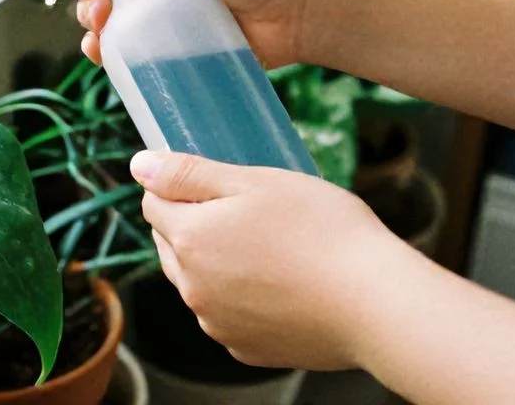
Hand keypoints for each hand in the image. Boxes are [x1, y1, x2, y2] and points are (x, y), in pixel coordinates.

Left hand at [130, 150, 420, 371]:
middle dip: (194, 224)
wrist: (375, 303)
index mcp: (189, 239)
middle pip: (171, 245)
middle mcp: (192, 288)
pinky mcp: (246, 348)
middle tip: (248, 211)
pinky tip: (282, 283)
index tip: (213, 181)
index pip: (153, 204)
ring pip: (198, 282)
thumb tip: (139, 166)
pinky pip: (228, 314)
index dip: (178, 186)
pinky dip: (242, 298)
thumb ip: (189, 174)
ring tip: (271, 247)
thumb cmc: (323, 231)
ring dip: (217, 262)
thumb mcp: (256, 181)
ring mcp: (217, 323)